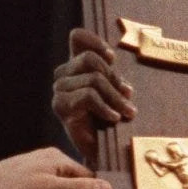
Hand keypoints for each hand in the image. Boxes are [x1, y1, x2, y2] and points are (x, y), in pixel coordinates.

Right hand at [51, 29, 133, 158]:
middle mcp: (63, 75)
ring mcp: (59, 90)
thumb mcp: (115, 92)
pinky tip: (115, 118)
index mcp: (75, 66)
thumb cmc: (109, 120)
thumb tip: (119, 74)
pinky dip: (106, 107)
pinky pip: (88, 96)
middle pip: (90, 60)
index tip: (112, 58)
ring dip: (115, 97)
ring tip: (128, 111)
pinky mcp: (60, 106)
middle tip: (128, 96)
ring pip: (93, 79)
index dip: (95, 42)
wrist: (101, 151)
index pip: (77, 38)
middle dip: (113, 78)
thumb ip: (113, 78)